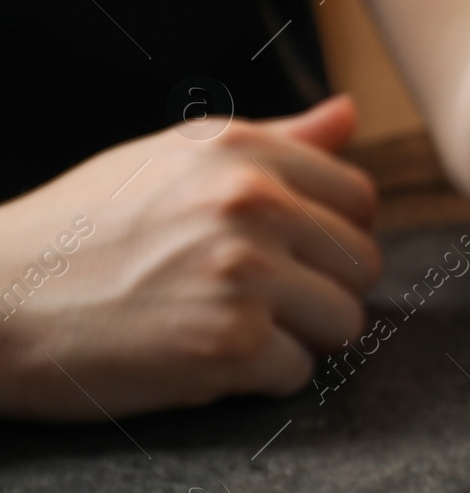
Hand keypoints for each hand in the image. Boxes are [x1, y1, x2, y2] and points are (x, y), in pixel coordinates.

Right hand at [0, 97, 381, 419]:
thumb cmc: (84, 231)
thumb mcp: (173, 160)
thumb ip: (276, 142)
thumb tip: (349, 115)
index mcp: (242, 153)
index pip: (359, 198)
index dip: (330, 234)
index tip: (284, 251)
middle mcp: (251, 204)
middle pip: (362, 264)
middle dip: (319, 289)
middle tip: (249, 297)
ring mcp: (244, 274)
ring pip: (344, 323)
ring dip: (296, 337)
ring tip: (225, 323)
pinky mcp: (230, 343)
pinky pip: (297, 372)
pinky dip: (257, 378)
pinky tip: (199, 354)